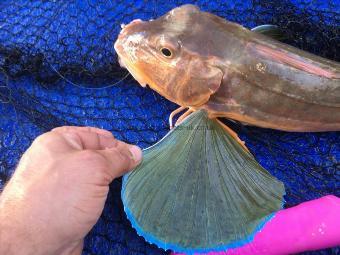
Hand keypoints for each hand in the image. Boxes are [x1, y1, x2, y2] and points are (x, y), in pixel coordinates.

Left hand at [0, 126, 141, 254]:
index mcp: (58, 142)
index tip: (135, 155)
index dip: (116, 143)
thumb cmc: (61, 196)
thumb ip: (117, 157)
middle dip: (114, 160)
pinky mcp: (66, 203)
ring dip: (110, 177)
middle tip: (134, 168)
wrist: (33, 244)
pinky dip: (103, 192)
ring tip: (128, 180)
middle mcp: (57, 160)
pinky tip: (113, 195)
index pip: (94, 136)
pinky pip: (89, 191)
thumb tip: (136, 152)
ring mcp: (61, 183)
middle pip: (94, 154)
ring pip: (92, 174)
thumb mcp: (94, 168)